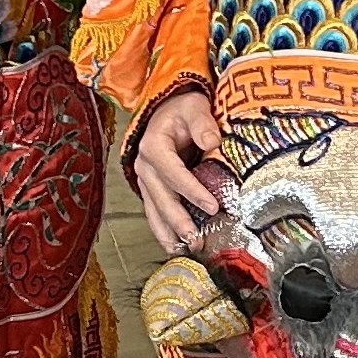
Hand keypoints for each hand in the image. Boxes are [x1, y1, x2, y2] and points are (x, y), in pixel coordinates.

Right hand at [128, 89, 227, 249]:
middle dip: (178, 222)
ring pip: (154, 211)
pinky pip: (155, 212)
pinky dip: (165, 231)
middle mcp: (145, 166)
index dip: (192, 191)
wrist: (166, 110)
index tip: (212, 206)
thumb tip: (212, 141)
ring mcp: (146, 180)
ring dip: (169, 233)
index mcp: (154, 146)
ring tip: (186, 250)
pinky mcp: (152, 189)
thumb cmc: (182, 109)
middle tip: (197, 239)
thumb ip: (202, 122)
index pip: (173, 173)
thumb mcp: (194, 107)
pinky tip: (176, 246)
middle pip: (161, 198)